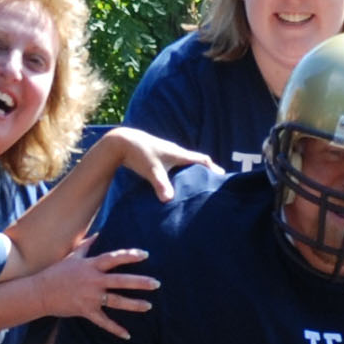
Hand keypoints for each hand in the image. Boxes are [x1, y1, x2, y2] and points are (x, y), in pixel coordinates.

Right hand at [36, 237, 157, 338]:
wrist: (40, 292)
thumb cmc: (56, 272)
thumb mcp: (72, 256)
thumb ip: (87, 245)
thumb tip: (99, 233)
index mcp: (91, 266)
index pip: (113, 258)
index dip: (129, 256)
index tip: (145, 255)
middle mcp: (93, 281)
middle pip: (120, 281)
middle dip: (140, 282)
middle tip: (156, 283)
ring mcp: (90, 297)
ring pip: (116, 301)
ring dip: (134, 304)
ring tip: (149, 306)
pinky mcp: (86, 311)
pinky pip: (103, 321)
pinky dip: (115, 329)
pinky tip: (127, 335)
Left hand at [107, 127, 221, 200]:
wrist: (122, 143)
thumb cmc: (139, 154)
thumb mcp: (152, 170)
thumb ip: (161, 185)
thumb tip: (169, 200)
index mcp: (179, 154)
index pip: (201, 160)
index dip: (212, 168)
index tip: (222, 177)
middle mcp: (175, 153)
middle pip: (196, 162)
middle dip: (205, 172)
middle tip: (213, 184)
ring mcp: (167, 155)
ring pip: (185, 165)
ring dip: (192, 173)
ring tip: (197, 186)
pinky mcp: (158, 159)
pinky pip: (175, 167)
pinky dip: (180, 175)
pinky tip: (177, 185)